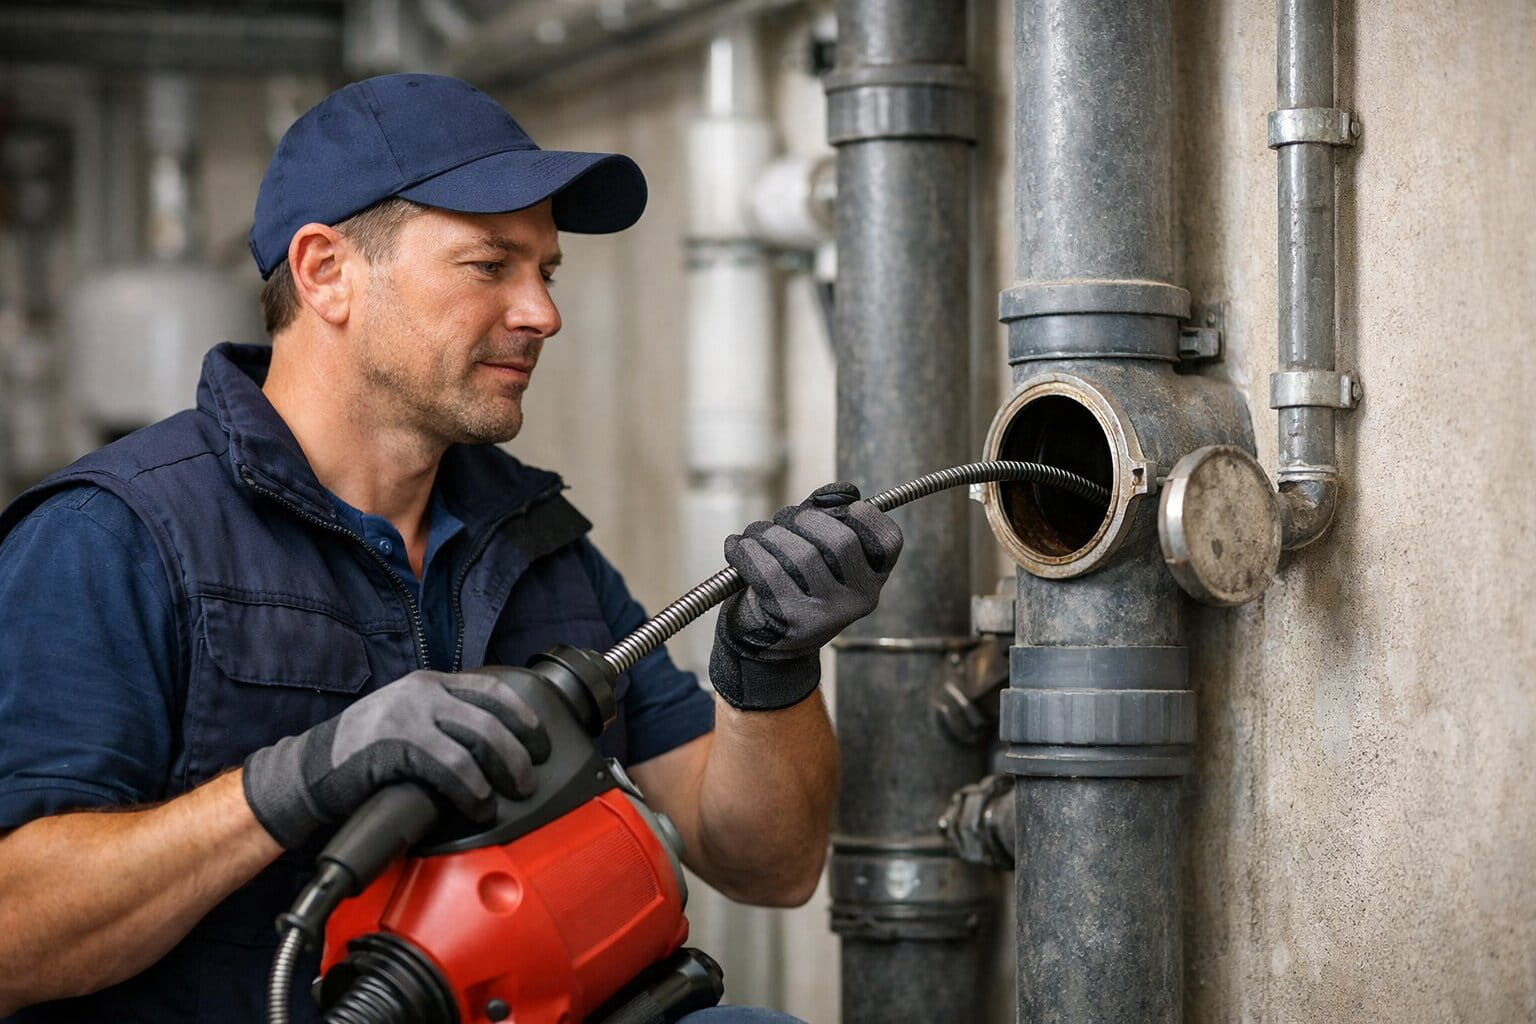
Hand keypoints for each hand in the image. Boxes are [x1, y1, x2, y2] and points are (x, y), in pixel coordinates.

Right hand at [242, 670, 550, 849]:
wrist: (309, 772)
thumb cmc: (362, 755)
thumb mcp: (407, 721)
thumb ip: (444, 723)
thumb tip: (495, 749)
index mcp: (429, 683)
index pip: (493, 689)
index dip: (524, 715)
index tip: (541, 741)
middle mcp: (423, 691)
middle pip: (492, 716)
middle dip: (519, 750)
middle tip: (529, 778)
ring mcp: (409, 714)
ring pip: (477, 738)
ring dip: (503, 770)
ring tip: (510, 794)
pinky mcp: (397, 743)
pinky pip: (451, 766)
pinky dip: (472, 788)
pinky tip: (479, 805)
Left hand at [710, 483, 902, 710]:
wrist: (765, 641)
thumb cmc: (794, 584)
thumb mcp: (822, 556)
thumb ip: (832, 518)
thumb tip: (843, 491)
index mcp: (872, 580)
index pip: (888, 540)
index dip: (863, 515)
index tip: (837, 507)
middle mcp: (859, 600)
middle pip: (841, 540)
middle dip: (804, 518)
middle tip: (782, 518)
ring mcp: (828, 614)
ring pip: (801, 554)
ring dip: (768, 533)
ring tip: (753, 535)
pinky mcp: (793, 622)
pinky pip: (769, 573)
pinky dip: (746, 553)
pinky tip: (737, 548)